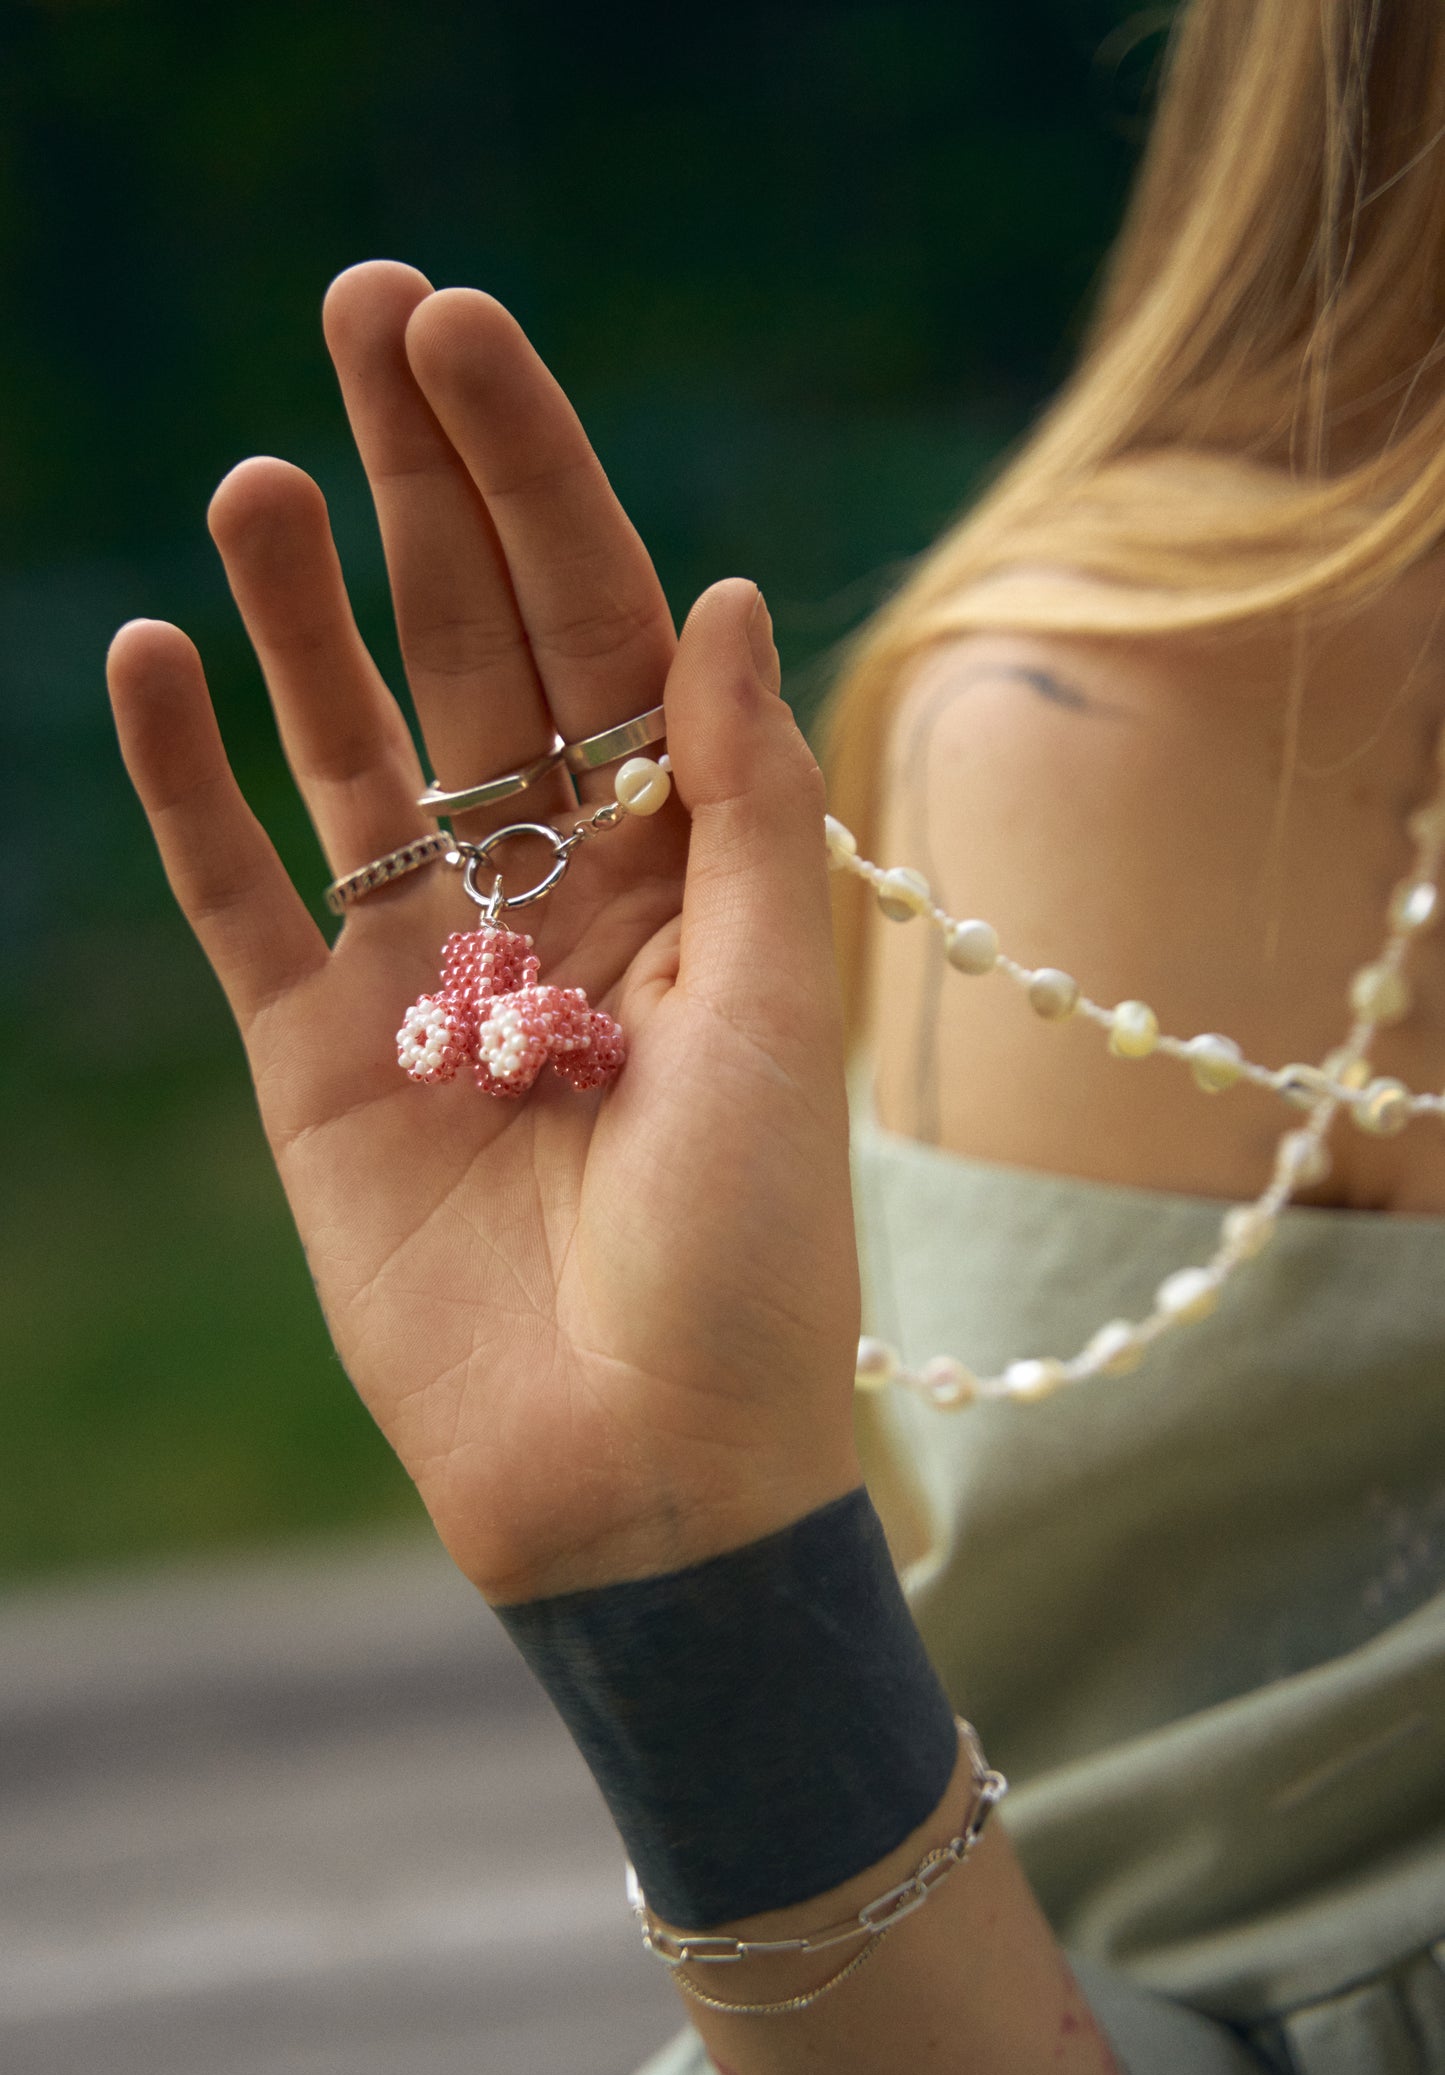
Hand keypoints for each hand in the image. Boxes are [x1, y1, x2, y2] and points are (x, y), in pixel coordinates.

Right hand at [108, 262, 861, 1601]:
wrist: (642, 1470)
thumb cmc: (749, 1257)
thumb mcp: (776, 1007)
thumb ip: (739, 798)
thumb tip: (715, 585)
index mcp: (677, 868)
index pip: (599, 629)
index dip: (536, 481)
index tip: (464, 333)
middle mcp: (548, 892)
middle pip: (472, 653)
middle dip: (424, 488)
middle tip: (361, 311)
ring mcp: (423, 969)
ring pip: (350, 751)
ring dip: (305, 612)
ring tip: (260, 473)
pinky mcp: (314, 1059)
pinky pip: (240, 894)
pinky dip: (190, 786)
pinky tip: (157, 656)